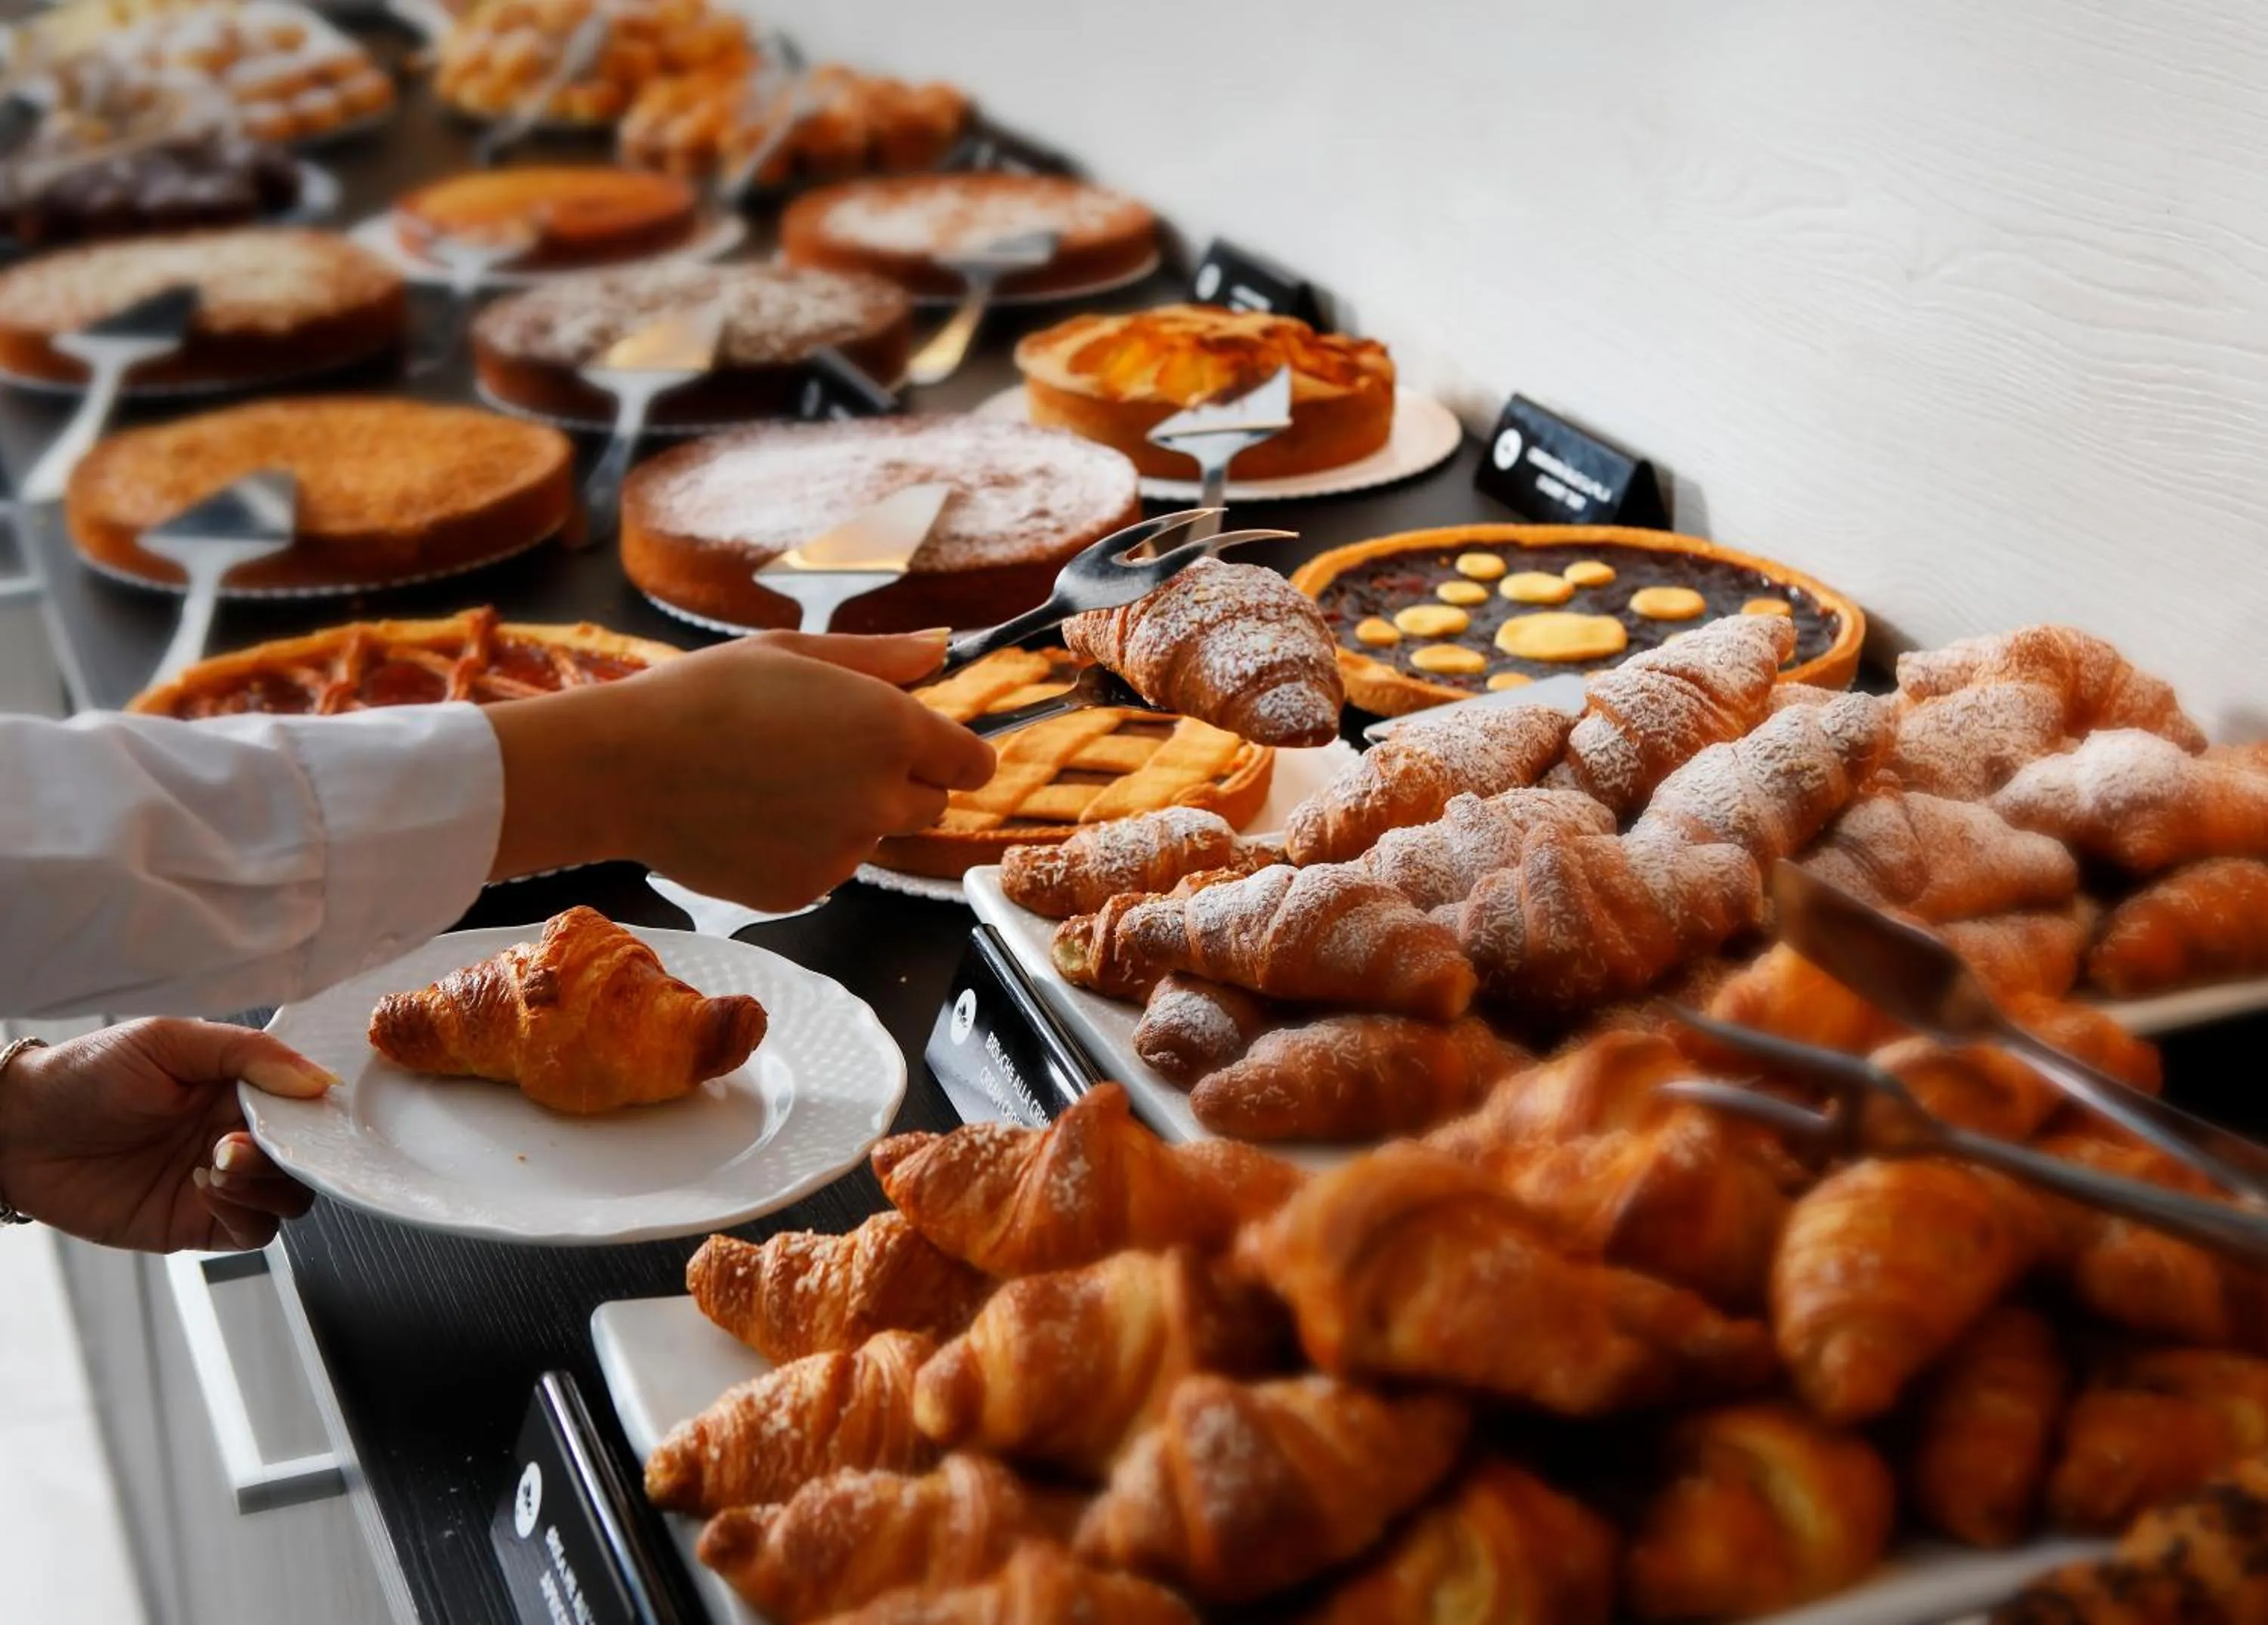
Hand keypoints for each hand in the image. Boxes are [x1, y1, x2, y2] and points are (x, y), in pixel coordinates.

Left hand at [0, 1020, 329, 1251]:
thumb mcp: (169, 1042)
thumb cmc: (85, 1075)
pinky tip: (206, 1185)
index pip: (306, 1107)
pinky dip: (245, 1213)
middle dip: (288, 1153)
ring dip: (267, 1185)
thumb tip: (318, 1079)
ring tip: (218, 1162)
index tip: (304, 1111)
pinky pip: (253, 1232)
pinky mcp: (197, 1223)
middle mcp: (237, 1135)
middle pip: (307, 1158)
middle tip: (239, 1140)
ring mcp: (221, 1181)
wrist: (17, 1131)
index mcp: (240, 1088)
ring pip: (290, 1199)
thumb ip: (249, 1053)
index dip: (313, 1113)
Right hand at [485, 629, 995, 909]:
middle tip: (827, 756)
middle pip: (931, 805)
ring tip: (773, 782)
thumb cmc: (706, 694)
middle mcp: (881, 798)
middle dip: (898, 783)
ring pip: (874, 838)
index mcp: (892, 730)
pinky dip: (803, 850)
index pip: (975, 764)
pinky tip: (751, 817)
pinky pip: (827, 869)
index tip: (925, 747)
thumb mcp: (797, 652)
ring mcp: (844, 852)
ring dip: (847, 816)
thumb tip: (942, 648)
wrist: (625, 767)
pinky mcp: (805, 891)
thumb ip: (882, 657)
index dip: (953, 753)